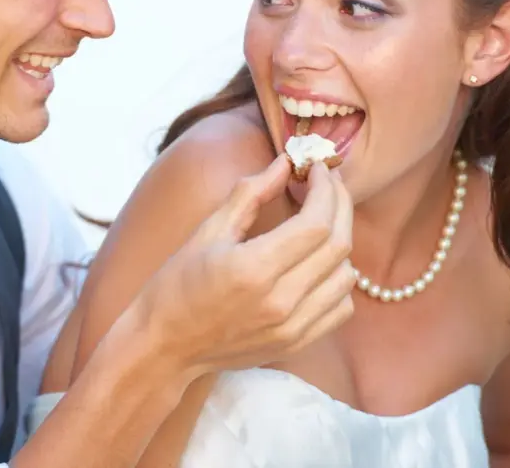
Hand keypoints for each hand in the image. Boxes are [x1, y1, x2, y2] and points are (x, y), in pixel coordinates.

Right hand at [134, 156, 354, 378]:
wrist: (164, 345)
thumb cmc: (177, 285)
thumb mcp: (207, 232)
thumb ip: (249, 194)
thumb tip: (284, 164)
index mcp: (254, 269)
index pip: (316, 222)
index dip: (326, 190)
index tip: (316, 169)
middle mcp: (280, 301)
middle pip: (338, 245)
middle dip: (340, 205)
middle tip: (328, 184)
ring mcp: (292, 328)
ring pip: (346, 277)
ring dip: (340, 241)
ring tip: (321, 221)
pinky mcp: (296, 344)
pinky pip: (340, 307)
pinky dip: (337, 280)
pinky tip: (317, 263)